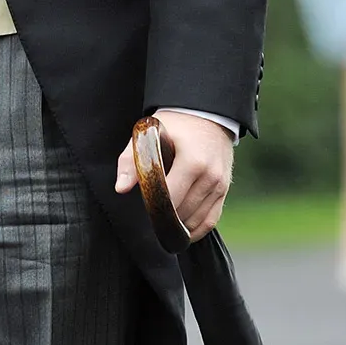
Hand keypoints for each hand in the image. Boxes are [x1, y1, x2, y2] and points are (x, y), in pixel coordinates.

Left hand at [114, 110, 234, 242]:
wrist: (207, 113)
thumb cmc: (176, 123)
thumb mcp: (151, 133)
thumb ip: (131, 159)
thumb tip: (121, 188)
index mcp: (192, 161)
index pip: (171, 198)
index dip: (155, 208)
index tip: (143, 209)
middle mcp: (210, 175)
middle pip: (184, 212)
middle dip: (165, 218)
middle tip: (149, 218)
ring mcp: (220, 184)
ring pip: (197, 220)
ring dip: (179, 227)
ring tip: (163, 226)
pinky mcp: (224, 190)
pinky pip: (211, 219)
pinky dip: (196, 229)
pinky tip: (182, 231)